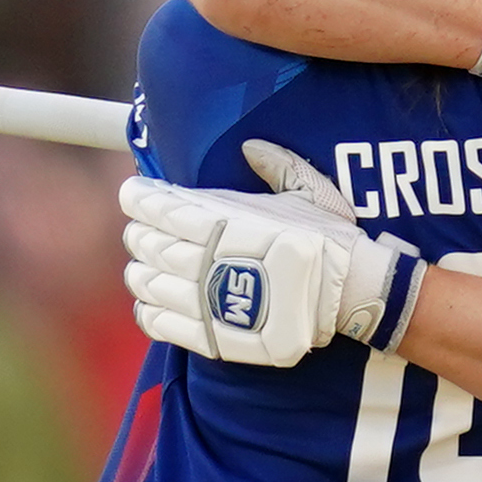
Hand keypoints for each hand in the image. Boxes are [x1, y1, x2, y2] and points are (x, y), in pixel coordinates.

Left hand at [118, 142, 419, 366]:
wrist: (348, 294)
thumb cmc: (331, 240)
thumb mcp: (309, 191)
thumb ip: (277, 166)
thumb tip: (250, 148)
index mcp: (220, 220)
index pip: (158, 206)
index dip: (138, 198)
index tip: (133, 194)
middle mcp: (203, 258)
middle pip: (147, 243)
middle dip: (139, 235)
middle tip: (142, 233)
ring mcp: (203, 299)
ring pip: (148, 282)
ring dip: (140, 272)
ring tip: (144, 267)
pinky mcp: (209, 333)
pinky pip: (159, 322)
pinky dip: (147, 311)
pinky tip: (149, 303)